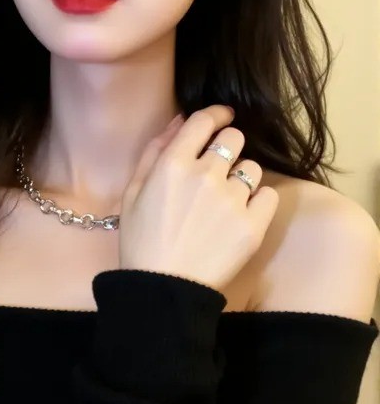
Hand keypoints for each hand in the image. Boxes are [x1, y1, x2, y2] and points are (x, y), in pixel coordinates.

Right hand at [118, 105, 279, 293]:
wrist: (164, 289)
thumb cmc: (142, 240)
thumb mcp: (133, 191)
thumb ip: (156, 150)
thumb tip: (181, 120)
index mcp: (173, 164)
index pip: (204, 120)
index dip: (216, 114)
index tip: (223, 117)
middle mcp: (206, 175)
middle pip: (234, 138)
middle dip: (229, 147)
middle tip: (221, 167)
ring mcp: (232, 199)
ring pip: (252, 168)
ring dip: (242, 178)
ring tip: (227, 202)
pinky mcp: (253, 224)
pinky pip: (269, 195)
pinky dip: (258, 202)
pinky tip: (241, 216)